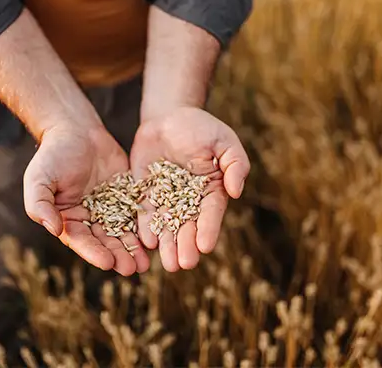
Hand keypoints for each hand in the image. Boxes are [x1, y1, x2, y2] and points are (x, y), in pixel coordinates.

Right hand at [24, 123, 148, 275]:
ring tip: (147, 264)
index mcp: (69, 219)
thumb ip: (40, 205)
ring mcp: (110, 208)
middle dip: (119, 256)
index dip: (94, 253)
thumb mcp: (39, 178)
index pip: (82, 241)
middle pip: (106, 242)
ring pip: (124, 233)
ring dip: (134, 249)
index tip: (108, 263)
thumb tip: (53, 229)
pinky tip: (156, 238)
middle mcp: (90, 218)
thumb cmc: (53, 154)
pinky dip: (145, 228)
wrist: (76, 129)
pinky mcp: (127, 196)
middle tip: (133, 269)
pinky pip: (137, 214)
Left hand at [130, 107, 249, 271]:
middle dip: (186, 245)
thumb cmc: (201, 128)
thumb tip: (236, 192)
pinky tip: (147, 241)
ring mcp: (166, 199)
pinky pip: (145, 213)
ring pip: (167, 226)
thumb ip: (234, 163)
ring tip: (169, 263)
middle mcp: (189, 201)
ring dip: (168, 245)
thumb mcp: (223, 140)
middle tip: (184, 264)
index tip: (205, 246)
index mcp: (211, 190)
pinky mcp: (145, 194)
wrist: (168, 118)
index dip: (209, 230)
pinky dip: (146, 227)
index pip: (211, 213)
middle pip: (188, 226)